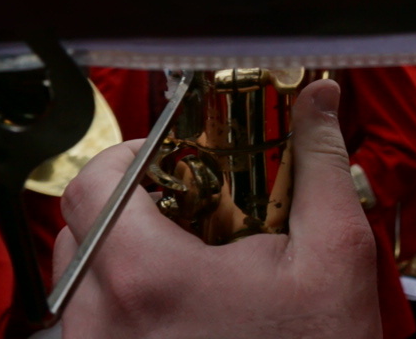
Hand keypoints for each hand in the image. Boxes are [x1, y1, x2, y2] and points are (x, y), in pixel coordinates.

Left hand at [53, 79, 379, 338]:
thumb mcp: (334, 253)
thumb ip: (319, 165)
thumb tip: (320, 99)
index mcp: (146, 277)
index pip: (92, 180)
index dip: (133, 152)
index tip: (179, 155)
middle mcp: (99, 321)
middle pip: (81, 226)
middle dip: (135, 203)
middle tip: (198, 205)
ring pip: (82, 278)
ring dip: (127, 255)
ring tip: (197, 263)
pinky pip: (91, 323)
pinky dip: (126, 303)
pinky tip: (187, 308)